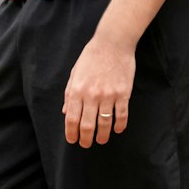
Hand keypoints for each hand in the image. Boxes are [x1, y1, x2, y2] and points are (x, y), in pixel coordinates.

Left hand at [63, 33, 133, 147]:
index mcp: (77, 90)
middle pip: (87, 125)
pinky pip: (122, 115)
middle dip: (86, 139)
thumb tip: (66, 112)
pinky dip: (120, 125)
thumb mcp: (75, 74)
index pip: (72, 119)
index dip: (71, 133)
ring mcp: (108, 95)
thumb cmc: (91, 57)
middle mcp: (92, 95)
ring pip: (105, 123)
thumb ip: (69, 94)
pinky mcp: (123, 94)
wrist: (113, 43)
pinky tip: (118, 130)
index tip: (73, 140)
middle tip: (86, 145)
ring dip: (103, 135)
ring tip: (101, 140)